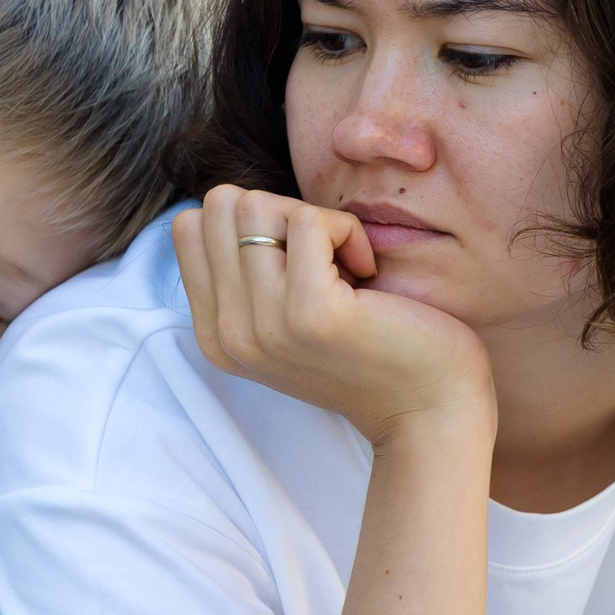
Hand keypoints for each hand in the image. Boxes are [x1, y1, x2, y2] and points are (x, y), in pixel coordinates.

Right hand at [173, 185, 493, 448]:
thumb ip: (250, 274)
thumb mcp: (286, 319)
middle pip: (219, 207)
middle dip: (277, 212)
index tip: (294, 260)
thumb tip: (240, 202)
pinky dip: (347, 230)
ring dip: (312, 221)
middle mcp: (228, 334)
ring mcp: (265, 324)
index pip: (189, 226)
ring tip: (343, 266)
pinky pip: (309, 220)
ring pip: (256, 204)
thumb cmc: (368, 352)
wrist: (425, 413)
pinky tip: (366, 271)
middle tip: (320, 257)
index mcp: (215, 334)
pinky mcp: (311, 312)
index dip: (249, 223)